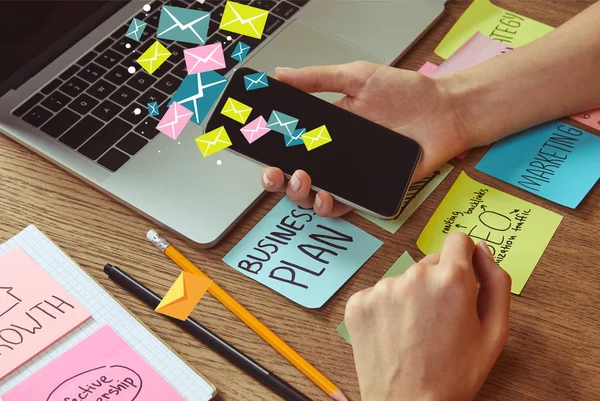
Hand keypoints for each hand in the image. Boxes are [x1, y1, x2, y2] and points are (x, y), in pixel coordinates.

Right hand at [261, 61, 470, 216]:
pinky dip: (328, 206)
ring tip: (302, 179)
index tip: (254, 147)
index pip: (287, 145)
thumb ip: (318, 79)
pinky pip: (343, 206)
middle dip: (276, 178)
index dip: (267, 150)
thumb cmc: (405, 92)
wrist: (444, 111)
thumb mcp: (357, 77)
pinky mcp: (369, 190)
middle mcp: (333, 155)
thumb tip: (280, 74)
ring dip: (299, 193)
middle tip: (275, 171)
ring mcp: (350, 175)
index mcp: (325, 129)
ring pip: (312, 195)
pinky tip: (325, 195)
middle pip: (293, 175)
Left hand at [345, 234, 510, 400]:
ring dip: (411, 296)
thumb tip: (481, 249)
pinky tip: (395, 333)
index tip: (461, 276)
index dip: (464, 259)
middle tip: (440, 319)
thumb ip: (496, 281)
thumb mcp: (495, 332)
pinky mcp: (359, 302)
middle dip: (438, 282)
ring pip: (404, 279)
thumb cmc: (453, 375)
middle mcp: (414, 276)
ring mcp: (382, 288)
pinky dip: (387, 309)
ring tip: (416, 331)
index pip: (458, 241)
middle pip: (431, 262)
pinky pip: (379, 293)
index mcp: (451, 280)